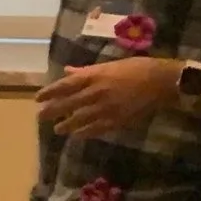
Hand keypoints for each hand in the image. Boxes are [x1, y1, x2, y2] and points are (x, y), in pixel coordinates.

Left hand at [35, 57, 178, 136]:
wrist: (163, 81)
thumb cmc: (137, 68)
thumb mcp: (110, 65)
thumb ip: (87, 70)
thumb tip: (68, 71)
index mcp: (95, 76)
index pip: (66, 85)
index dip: (50, 92)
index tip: (37, 98)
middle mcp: (97, 92)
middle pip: (69, 103)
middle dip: (52, 111)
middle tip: (40, 117)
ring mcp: (107, 107)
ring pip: (80, 118)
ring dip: (67, 125)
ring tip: (58, 130)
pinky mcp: (117, 119)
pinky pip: (97, 128)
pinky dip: (85, 133)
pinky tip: (77, 136)